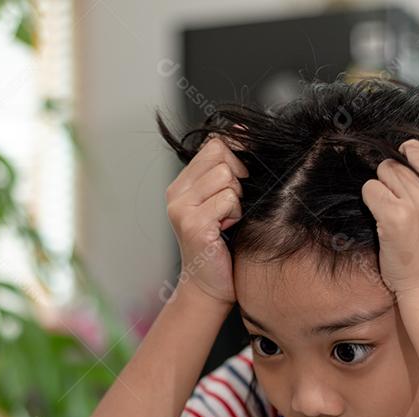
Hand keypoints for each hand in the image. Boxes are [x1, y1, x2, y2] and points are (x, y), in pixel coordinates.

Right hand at [165, 136, 247, 304]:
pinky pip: (228, 200)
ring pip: (227, 177)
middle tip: (232, 206)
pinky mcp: (192, 224)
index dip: (237, 154)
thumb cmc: (223, 246)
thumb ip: (228, 169)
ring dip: (237, 200)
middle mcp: (176, 193)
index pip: (215, 144)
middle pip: (221, 154)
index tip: (242, 179)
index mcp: (182, 185)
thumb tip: (241, 128)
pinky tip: (225, 231)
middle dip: (238, 177)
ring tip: (228, 221)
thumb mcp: (223, 202)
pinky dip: (235, 215)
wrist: (210, 287)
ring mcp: (181, 208)